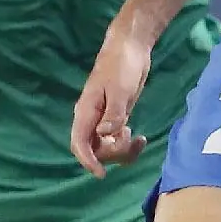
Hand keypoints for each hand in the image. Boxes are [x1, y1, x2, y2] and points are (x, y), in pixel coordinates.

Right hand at [70, 26, 152, 177]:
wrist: (131, 47)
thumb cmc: (122, 65)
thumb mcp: (120, 89)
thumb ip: (113, 113)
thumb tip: (105, 134)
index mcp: (86, 112)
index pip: (79, 143)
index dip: (88, 161)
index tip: (101, 173)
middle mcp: (92, 119)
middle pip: (94, 150)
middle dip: (113, 153)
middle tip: (131, 136)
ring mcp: (103, 120)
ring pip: (106, 149)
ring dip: (122, 151)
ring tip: (138, 139)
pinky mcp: (116, 119)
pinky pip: (117, 141)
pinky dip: (128, 145)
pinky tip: (141, 138)